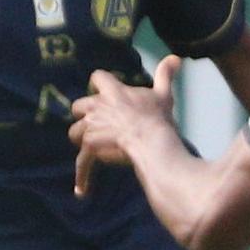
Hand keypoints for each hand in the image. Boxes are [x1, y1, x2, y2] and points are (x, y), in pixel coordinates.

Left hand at [67, 54, 180, 197]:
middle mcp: (97, 107)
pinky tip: (82, 191)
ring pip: (75, 133)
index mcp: (114, 92)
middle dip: (84, 115)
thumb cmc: (158, 118)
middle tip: (97, 124)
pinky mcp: (90, 147)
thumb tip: (175, 57)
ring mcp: (91, 127)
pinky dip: (82, 177)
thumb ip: (165, 75)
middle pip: (78, 106)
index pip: (98, 77)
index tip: (101, 91)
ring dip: (82, 140)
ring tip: (93, 150)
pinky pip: (81, 163)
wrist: (150, 141)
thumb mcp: (163, 94)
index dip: (98, 84)